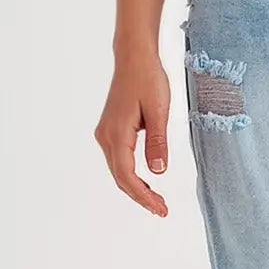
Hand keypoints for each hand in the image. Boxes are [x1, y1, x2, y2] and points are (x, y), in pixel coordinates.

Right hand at [94, 52, 170, 216]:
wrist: (134, 58)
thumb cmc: (148, 79)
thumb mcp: (159, 111)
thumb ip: (158, 142)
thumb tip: (158, 171)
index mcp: (117, 133)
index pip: (127, 176)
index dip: (143, 196)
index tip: (161, 209)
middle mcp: (106, 136)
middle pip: (120, 178)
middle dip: (140, 197)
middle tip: (162, 210)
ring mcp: (106, 133)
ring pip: (118, 171)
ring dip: (135, 189)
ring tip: (156, 202)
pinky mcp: (110, 131)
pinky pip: (119, 161)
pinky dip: (130, 176)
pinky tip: (145, 184)